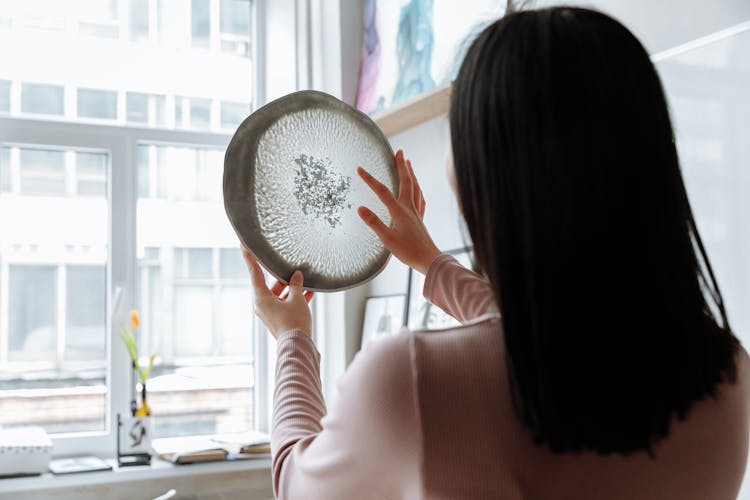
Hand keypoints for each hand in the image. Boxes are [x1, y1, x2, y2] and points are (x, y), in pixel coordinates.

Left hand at [241, 247, 313, 337]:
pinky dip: (296, 298)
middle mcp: (263, 305)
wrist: (298, 346)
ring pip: (281, 294)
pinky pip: (287, 303)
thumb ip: (296, 285)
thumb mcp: (297, 299)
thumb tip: (297, 276)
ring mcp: (271, 313)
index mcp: (261, 298)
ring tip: (306, 280)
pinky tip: (310, 292)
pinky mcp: (280, 319)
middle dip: (285, 277)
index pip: (255, 273)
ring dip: (293, 288)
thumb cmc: (294, 323)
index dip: (249, 259)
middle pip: (271, 284)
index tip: (244, 246)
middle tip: (294, 268)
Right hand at [357, 149, 441, 274]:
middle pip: (405, 182)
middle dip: (400, 165)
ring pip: (414, 187)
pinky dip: (417, 189)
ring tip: (408, 162)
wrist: (429, 259)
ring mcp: (416, 213)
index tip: (359, 169)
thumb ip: (374, 223)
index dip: (370, 180)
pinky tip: (418, 189)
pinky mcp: (420, 219)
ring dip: (410, 173)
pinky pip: (420, 198)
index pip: (382, 191)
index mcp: (399, 212)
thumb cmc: (408, 252)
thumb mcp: (387, 240)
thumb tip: (360, 208)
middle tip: (398, 151)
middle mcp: (409, 208)